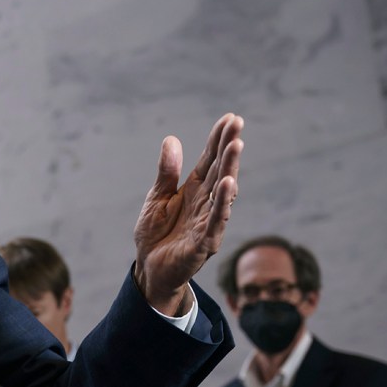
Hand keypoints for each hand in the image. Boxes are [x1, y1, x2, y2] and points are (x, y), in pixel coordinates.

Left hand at [133, 113, 243, 314]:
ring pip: (223, 193)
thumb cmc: (156, 234)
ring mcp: (208, 221)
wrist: (149, 268)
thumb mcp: (156, 198)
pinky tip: (228, 185)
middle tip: (237, 125)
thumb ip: (166, 172)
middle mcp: (206, 203)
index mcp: (195, 190)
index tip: (230, 118)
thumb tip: (172, 139)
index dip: (219, 140)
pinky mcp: (204, 242)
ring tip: (236, 146)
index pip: (210, 160)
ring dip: (230, 169)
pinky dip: (222, 204)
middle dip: (229, 147)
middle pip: (220, 171)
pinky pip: (215, 221)